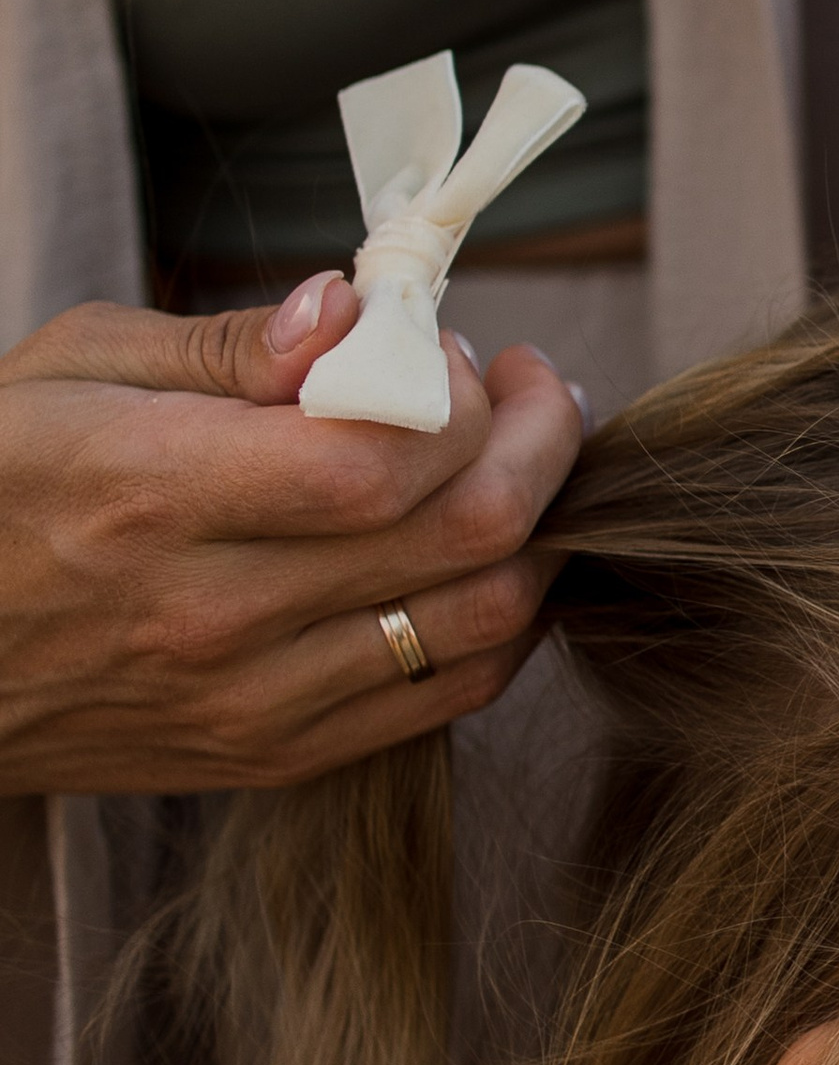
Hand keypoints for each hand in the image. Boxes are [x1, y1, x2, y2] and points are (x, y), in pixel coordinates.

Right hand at [0, 284, 587, 797]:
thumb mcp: (73, 366)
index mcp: (157, 491)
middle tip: (532, 393)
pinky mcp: (274, 754)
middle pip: (464, 537)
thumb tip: (352, 310)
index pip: (386, 459)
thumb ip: (226, 342)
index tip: (464, 350)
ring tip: (520, 465)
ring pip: (484, 625)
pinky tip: (487, 555)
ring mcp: (252, 702)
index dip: (466, 397)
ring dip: (540, 533)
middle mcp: (214, 613)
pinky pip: (450, 695)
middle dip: (540, 445)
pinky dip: (503, 617)